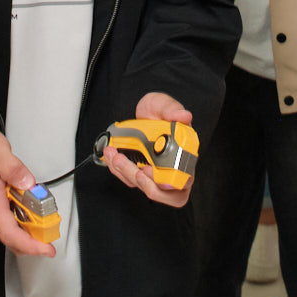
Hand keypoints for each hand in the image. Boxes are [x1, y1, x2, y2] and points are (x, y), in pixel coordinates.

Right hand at [0, 130, 55, 256]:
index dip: (30, 245)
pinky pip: (7, 228)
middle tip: (51, 233)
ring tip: (43, 221)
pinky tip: (31, 217)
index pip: (10, 233)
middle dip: (34, 242)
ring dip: (29, 235)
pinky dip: (21, 228)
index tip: (47, 248)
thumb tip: (27, 182)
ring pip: (10, 236)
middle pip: (12, 239)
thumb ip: (12, 167)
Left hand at [100, 93, 193, 208]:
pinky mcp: (142, 173)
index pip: (184, 179)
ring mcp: (157, 173)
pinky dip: (119, 171)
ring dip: (127, 173)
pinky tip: (112, 157)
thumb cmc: (158, 111)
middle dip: (144, 182)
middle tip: (133, 168)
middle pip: (165, 192)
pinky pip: (130, 180)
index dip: (168, 181)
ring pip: (145, 188)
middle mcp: (173, 168)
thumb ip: (172, 109)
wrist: (144, 114)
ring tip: (115, 155)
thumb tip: (184, 116)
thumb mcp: (162, 104)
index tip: (150, 170)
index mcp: (185, 153)